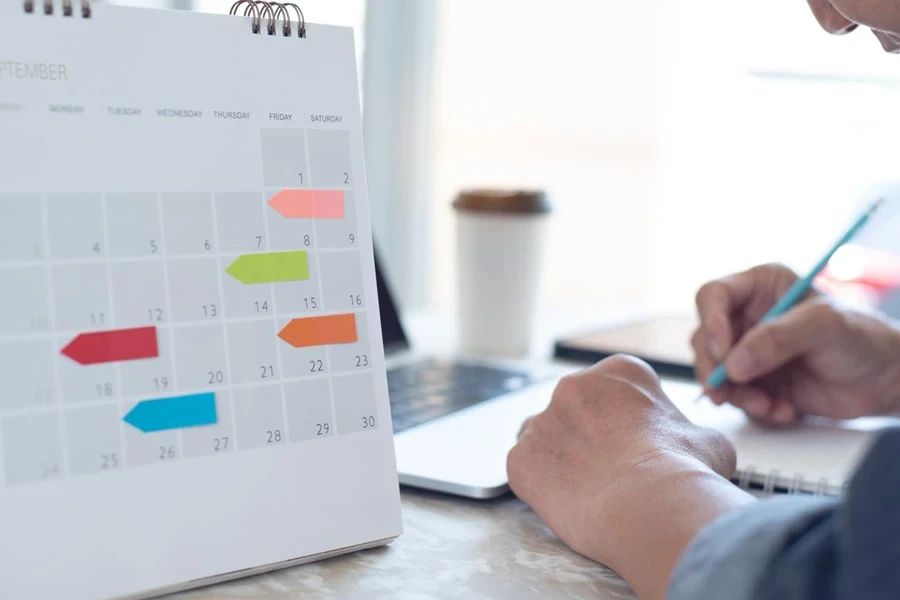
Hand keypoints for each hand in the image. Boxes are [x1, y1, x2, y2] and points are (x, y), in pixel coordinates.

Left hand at [508, 356, 750, 599]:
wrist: (649, 505)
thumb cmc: (683, 470)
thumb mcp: (709, 440)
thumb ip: (688, 433)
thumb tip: (693, 445)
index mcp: (620, 372)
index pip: (618, 389)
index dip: (630, 419)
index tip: (638, 442)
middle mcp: (573, 386)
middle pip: (576, 408)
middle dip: (590, 434)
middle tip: (611, 467)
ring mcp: (542, 421)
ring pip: (545, 435)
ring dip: (560, 454)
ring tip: (586, 485)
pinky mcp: (521, 458)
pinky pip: (525, 468)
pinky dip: (541, 484)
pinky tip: (567, 500)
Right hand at [693, 263, 899, 423]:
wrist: (883, 380)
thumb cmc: (862, 338)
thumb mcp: (823, 326)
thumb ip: (777, 338)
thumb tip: (735, 362)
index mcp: (760, 287)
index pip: (713, 296)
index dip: (711, 322)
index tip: (723, 352)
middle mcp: (747, 317)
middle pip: (705, 339)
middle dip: (717, 369)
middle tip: (728, 390)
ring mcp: (748, 351)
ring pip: (715, 372)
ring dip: (737, 394)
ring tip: (768, 405)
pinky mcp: (754, 381)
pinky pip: (735, 397)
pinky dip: (755, 409)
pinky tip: (782, 409)